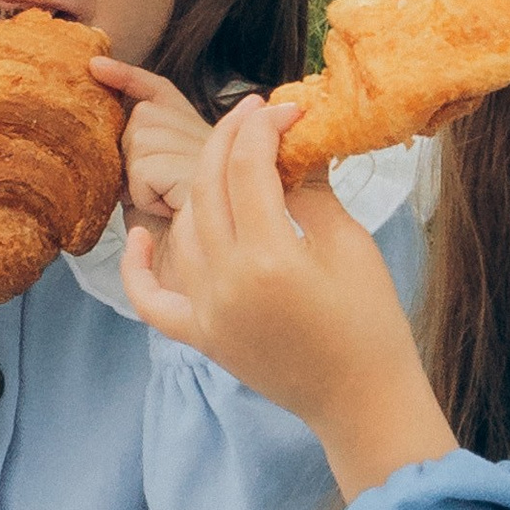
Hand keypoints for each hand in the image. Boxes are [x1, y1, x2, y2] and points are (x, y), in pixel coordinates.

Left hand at [92, 59, 212, 235]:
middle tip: (150, 193)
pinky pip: (146, 166)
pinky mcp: (206, 174)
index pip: (159, 92)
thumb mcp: (143, 189)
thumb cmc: (166, 243)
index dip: (127, 77)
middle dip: (130, 152)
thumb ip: (136, 154)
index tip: (94, 67)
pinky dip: (144, 193)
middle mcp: (213, 138)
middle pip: (142, 114)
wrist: (189, 285)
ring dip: (138, 178)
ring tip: (161, 206)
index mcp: (197, 135)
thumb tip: (109, 115)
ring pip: (141, 137)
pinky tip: (165, 212)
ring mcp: (214, 155)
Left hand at [121, 98, 454, 497]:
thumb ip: (311, 189)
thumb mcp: (350, 245)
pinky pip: (151, 297)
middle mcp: (225, 282)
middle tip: (253, 114)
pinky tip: (142, 232)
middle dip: (228, 139)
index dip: (262, 126)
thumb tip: (290, 142)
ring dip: (202, 185)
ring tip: (232, 162)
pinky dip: (139, 265)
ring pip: (184, 225)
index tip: (283, 108)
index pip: (247, 167)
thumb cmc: (370, 323)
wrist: (362, 401)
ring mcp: (206, 312)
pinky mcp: (199, 336)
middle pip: (208, 186)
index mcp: (269, 257)